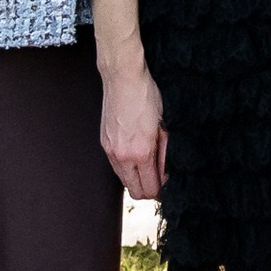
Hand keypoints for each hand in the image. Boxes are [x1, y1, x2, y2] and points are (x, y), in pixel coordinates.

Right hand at [100, 65, 168, 196]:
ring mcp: (110, 150)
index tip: (166, 183)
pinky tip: (136, 154)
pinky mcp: (104, 143)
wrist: (123, 78)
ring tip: (149, 163)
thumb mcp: (163, 126)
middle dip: (149, 189)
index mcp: (141, 152)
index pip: (150, 189)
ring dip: (136, 178)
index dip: (161, 191)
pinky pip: (116, 166)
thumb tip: (164, 172)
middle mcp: (123, 156)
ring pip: (123, 180)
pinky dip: (127, 167)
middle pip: (135, 191)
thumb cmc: (146, 96)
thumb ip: (162, 152)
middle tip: (159, 178)